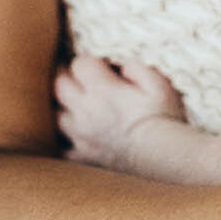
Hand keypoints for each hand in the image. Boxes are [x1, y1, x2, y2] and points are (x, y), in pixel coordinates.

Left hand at [54, 54, 184, 167]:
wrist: (163, 158)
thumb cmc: (163, 119)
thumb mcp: (159, 84)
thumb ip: (137, 67)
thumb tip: (123, 65)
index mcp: (102, 90)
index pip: (79, 64)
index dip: (88, 60)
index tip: (100, 64)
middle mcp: (85, 111)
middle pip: (60, 85)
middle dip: (67, 76)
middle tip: (79, 76)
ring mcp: (81, 136)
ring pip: (57, 116)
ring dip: (64, 107)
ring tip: (78, 105)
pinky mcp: (84, 157)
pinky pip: (63, 147)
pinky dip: (67, 140)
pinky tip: (78, 136)